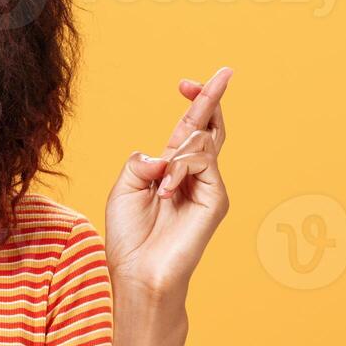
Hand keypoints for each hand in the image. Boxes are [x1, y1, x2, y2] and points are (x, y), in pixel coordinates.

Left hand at [105, 66, 232, 295]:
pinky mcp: (215, 199)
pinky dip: (180, 171)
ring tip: (160, 187)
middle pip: (210, 128)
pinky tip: (165, 192)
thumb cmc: (129, 237)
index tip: (186, 82)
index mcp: (170, 170)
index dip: (192, 103)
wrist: (139, 272)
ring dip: (177, 155)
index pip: (188, 130)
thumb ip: (140, 163)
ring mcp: (207, 186)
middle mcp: (193, 175)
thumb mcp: (122, 189)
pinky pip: (202, 165)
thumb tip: (163, 153)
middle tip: (223, 73)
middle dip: (213, 98)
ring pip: (203, 143)